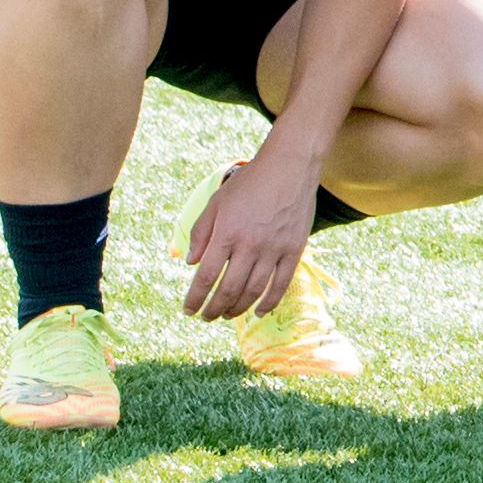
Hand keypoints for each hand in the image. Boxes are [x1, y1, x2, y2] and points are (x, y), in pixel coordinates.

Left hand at [178, 151, 318, 323]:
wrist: (289, 166)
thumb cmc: (249, 183)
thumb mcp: (216, 202)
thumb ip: (200, 233)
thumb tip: (191, 263)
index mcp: (226, 234)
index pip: (205, 277)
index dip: (195, 298)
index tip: (188, 310)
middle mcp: (249, 245)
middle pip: (228, 290)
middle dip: (213, 309)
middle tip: (206, 317)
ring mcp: (274, 249)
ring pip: (253, 291)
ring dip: (237, 309)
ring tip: (227, 315)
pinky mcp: (294, 249)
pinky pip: (281, 284)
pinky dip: (269, 302)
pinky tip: (259, 312)